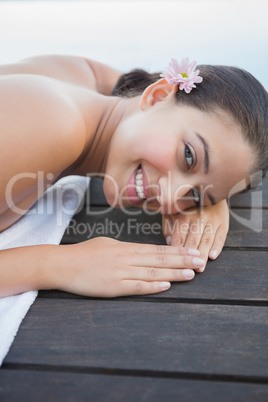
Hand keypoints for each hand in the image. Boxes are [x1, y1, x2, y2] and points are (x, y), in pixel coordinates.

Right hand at [54, 237, 203, 297]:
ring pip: (153, 273)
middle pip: (160, 260)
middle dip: (183, 261)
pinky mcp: (114, 287)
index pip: (158, 249)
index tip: (193, 251)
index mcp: (127, 248)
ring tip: (191, 274)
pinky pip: (137, 287)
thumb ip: (126, 249)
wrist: (63, 264)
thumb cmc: (84, 253)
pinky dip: (153, 286)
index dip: (177, 251)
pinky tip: (166, 286)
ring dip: (174, 274)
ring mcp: (122, 273)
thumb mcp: (108, 244)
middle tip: (200, 261)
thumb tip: (141, 252)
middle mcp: (128, 258)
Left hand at [162, 199, 228, 272]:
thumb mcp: (172, 211)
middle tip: (190, 270)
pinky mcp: (223, 221)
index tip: (174, 264)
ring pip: (207, 240)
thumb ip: (168, 226)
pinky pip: (221, 235)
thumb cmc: (186, 205)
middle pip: (193, 241)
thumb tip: (168, 242)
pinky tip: (213, 255)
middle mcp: (197, 218)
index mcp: (183, 216)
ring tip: (201, 268)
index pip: (179, 238)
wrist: (207, 189)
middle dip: (191, 257)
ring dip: (204, 254)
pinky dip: (218, 246)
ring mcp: (211, 219)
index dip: (177, 252)